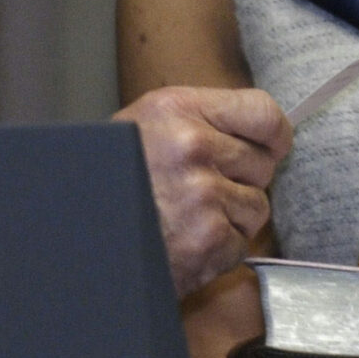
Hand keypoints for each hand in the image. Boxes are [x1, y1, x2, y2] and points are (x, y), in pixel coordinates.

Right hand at [115, 86, 292, 295]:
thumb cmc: (116, 179)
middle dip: (243, 179)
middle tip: (204, 188)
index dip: (275, 133)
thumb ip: (201, 120)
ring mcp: (203, 195)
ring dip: (232, 216)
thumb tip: (266, 130)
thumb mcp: (147, 126)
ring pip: (257, 205)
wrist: (83, 237)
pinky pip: (242, 241)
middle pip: (263, 162)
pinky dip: (220, 247)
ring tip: (190, 216)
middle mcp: (193, 147)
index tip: (275, 145)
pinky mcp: (208, 239)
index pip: (263, 112)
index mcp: (177, 110)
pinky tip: (187, 240)